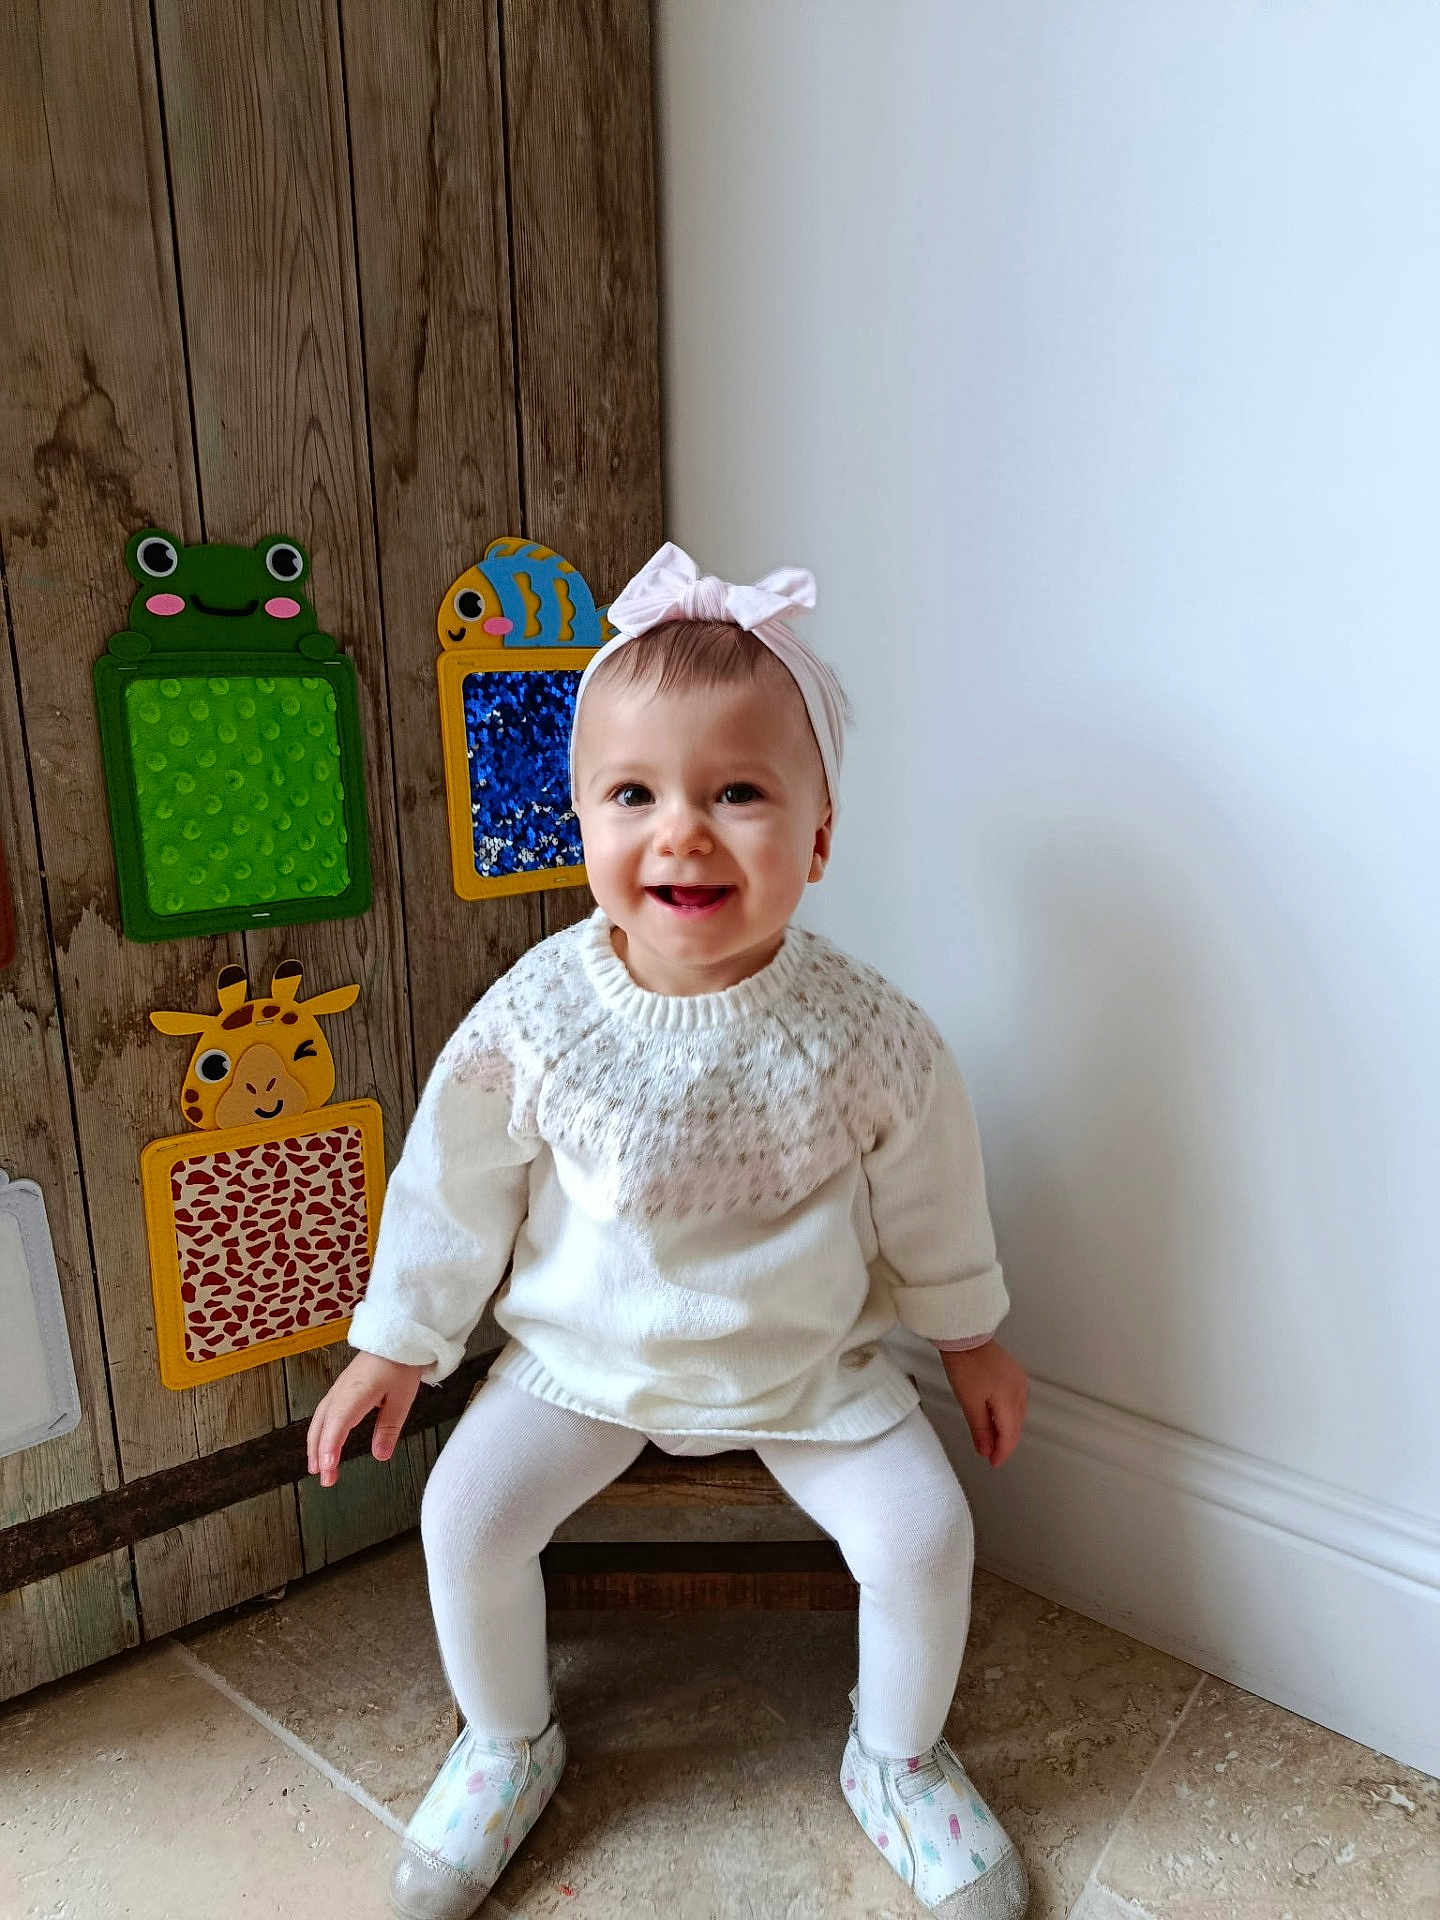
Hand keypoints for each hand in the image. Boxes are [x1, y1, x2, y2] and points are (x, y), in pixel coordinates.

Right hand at [306, 1353, 424, 1487]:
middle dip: (319, 1454)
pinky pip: (324, 1413)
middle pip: (322, 1427)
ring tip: (317, 1467)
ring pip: (320, 1420)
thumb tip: (380, 1455)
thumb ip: (388, 1428)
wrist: (397, 1336)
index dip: (329, 1449)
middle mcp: (341, 1392)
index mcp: (355, 1394)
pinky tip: (323, 1441)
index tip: (327, 1469)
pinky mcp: (341, 1388)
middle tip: (324, 1479)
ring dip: (315, 1444)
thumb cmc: (400, 1364)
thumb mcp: (401, 1398)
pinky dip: (320, 1431)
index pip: (336, 1426)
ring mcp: (338, 1389)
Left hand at [939, 1340, 1028, 1467]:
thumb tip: (985, 1449)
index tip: (993, 1462)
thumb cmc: (965, 1364)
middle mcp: (1020, 1390)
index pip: (1010, 1435)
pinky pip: (1016, 1401)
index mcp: (1010, 1399)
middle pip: (1016, 1425)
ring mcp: (1019, 1380)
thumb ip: (980, 1429)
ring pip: (1017, 1414)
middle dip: (1004, 1442)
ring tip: (992, 1440)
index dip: (1002, 1452)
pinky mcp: (1014, 1373)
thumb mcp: (969, 1402)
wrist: (965, 1335)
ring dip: (1006, 1429)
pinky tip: (997, 1418)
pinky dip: (1007, 1414)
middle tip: (991, 1454)